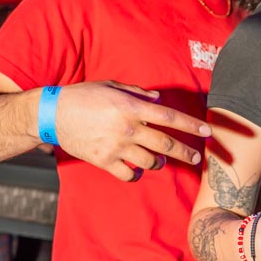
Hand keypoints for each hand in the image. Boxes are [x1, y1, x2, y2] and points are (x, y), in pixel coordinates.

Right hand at [54, 81, 212, 180]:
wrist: (52, 114)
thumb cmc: (83, 96)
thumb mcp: (111, 86)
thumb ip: (137, 93)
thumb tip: (158, 100)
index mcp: (131, 107)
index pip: (170, 117)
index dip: (191, 125)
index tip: (208, 132)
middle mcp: (127, 129)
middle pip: (166, 144)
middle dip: (185, 152)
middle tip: (196, 158)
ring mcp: (116, 147)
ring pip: (150, 162)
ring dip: (159, 162)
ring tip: (159, 159)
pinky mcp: (103, 161)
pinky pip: (129, 174)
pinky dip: (136, 174)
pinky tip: (137, 169)